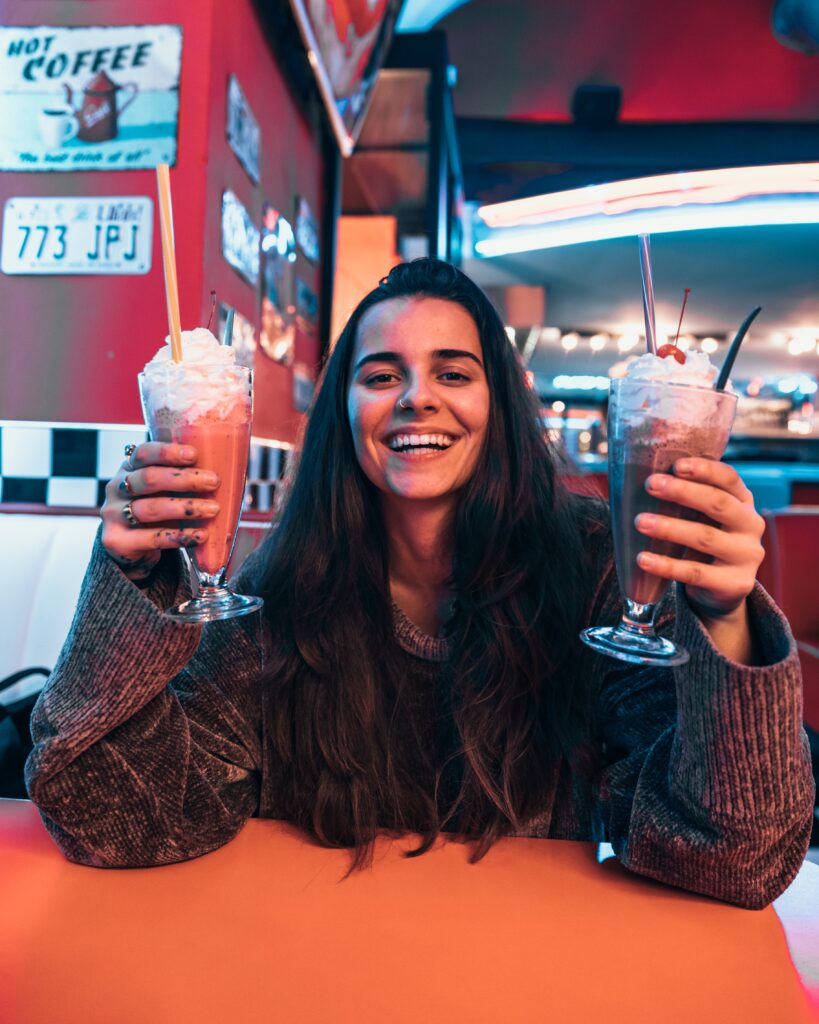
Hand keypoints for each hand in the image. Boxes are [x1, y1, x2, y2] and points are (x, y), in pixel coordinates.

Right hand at [101, 442, 219, 580]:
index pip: (143, 453)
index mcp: (129, 469)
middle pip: (149, 479)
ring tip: (213, 509)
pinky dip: (180, 536)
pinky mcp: (117, 541)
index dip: (167, 452)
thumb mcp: (163, 490)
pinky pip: (152, 538)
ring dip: (186, 508)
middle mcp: (116, 488)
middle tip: (214, 481)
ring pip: (151, 508)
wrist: (130, 549)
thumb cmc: (155, 510)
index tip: (194, 455)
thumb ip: (182, 477)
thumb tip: (228, 466)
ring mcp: (113, 515)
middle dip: (185, 479)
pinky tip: (201, 535)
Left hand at [634, 458, 764, 617]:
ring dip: (670, 528)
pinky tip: (643, 559)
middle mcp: (751, 525)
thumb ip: (687, 500)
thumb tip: (645, 479)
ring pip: (705, 537)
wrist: (722, 590)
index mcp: (743, 502)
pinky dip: (667, 565)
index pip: (729, 479)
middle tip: (651, 485)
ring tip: (641, 522)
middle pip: (718, 503)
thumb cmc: (705, 542)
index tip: (676, 465)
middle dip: (683, 492)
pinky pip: (696, 572)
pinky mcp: (736, 583)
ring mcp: (746, 555)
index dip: (704, 469)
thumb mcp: (704, 517)